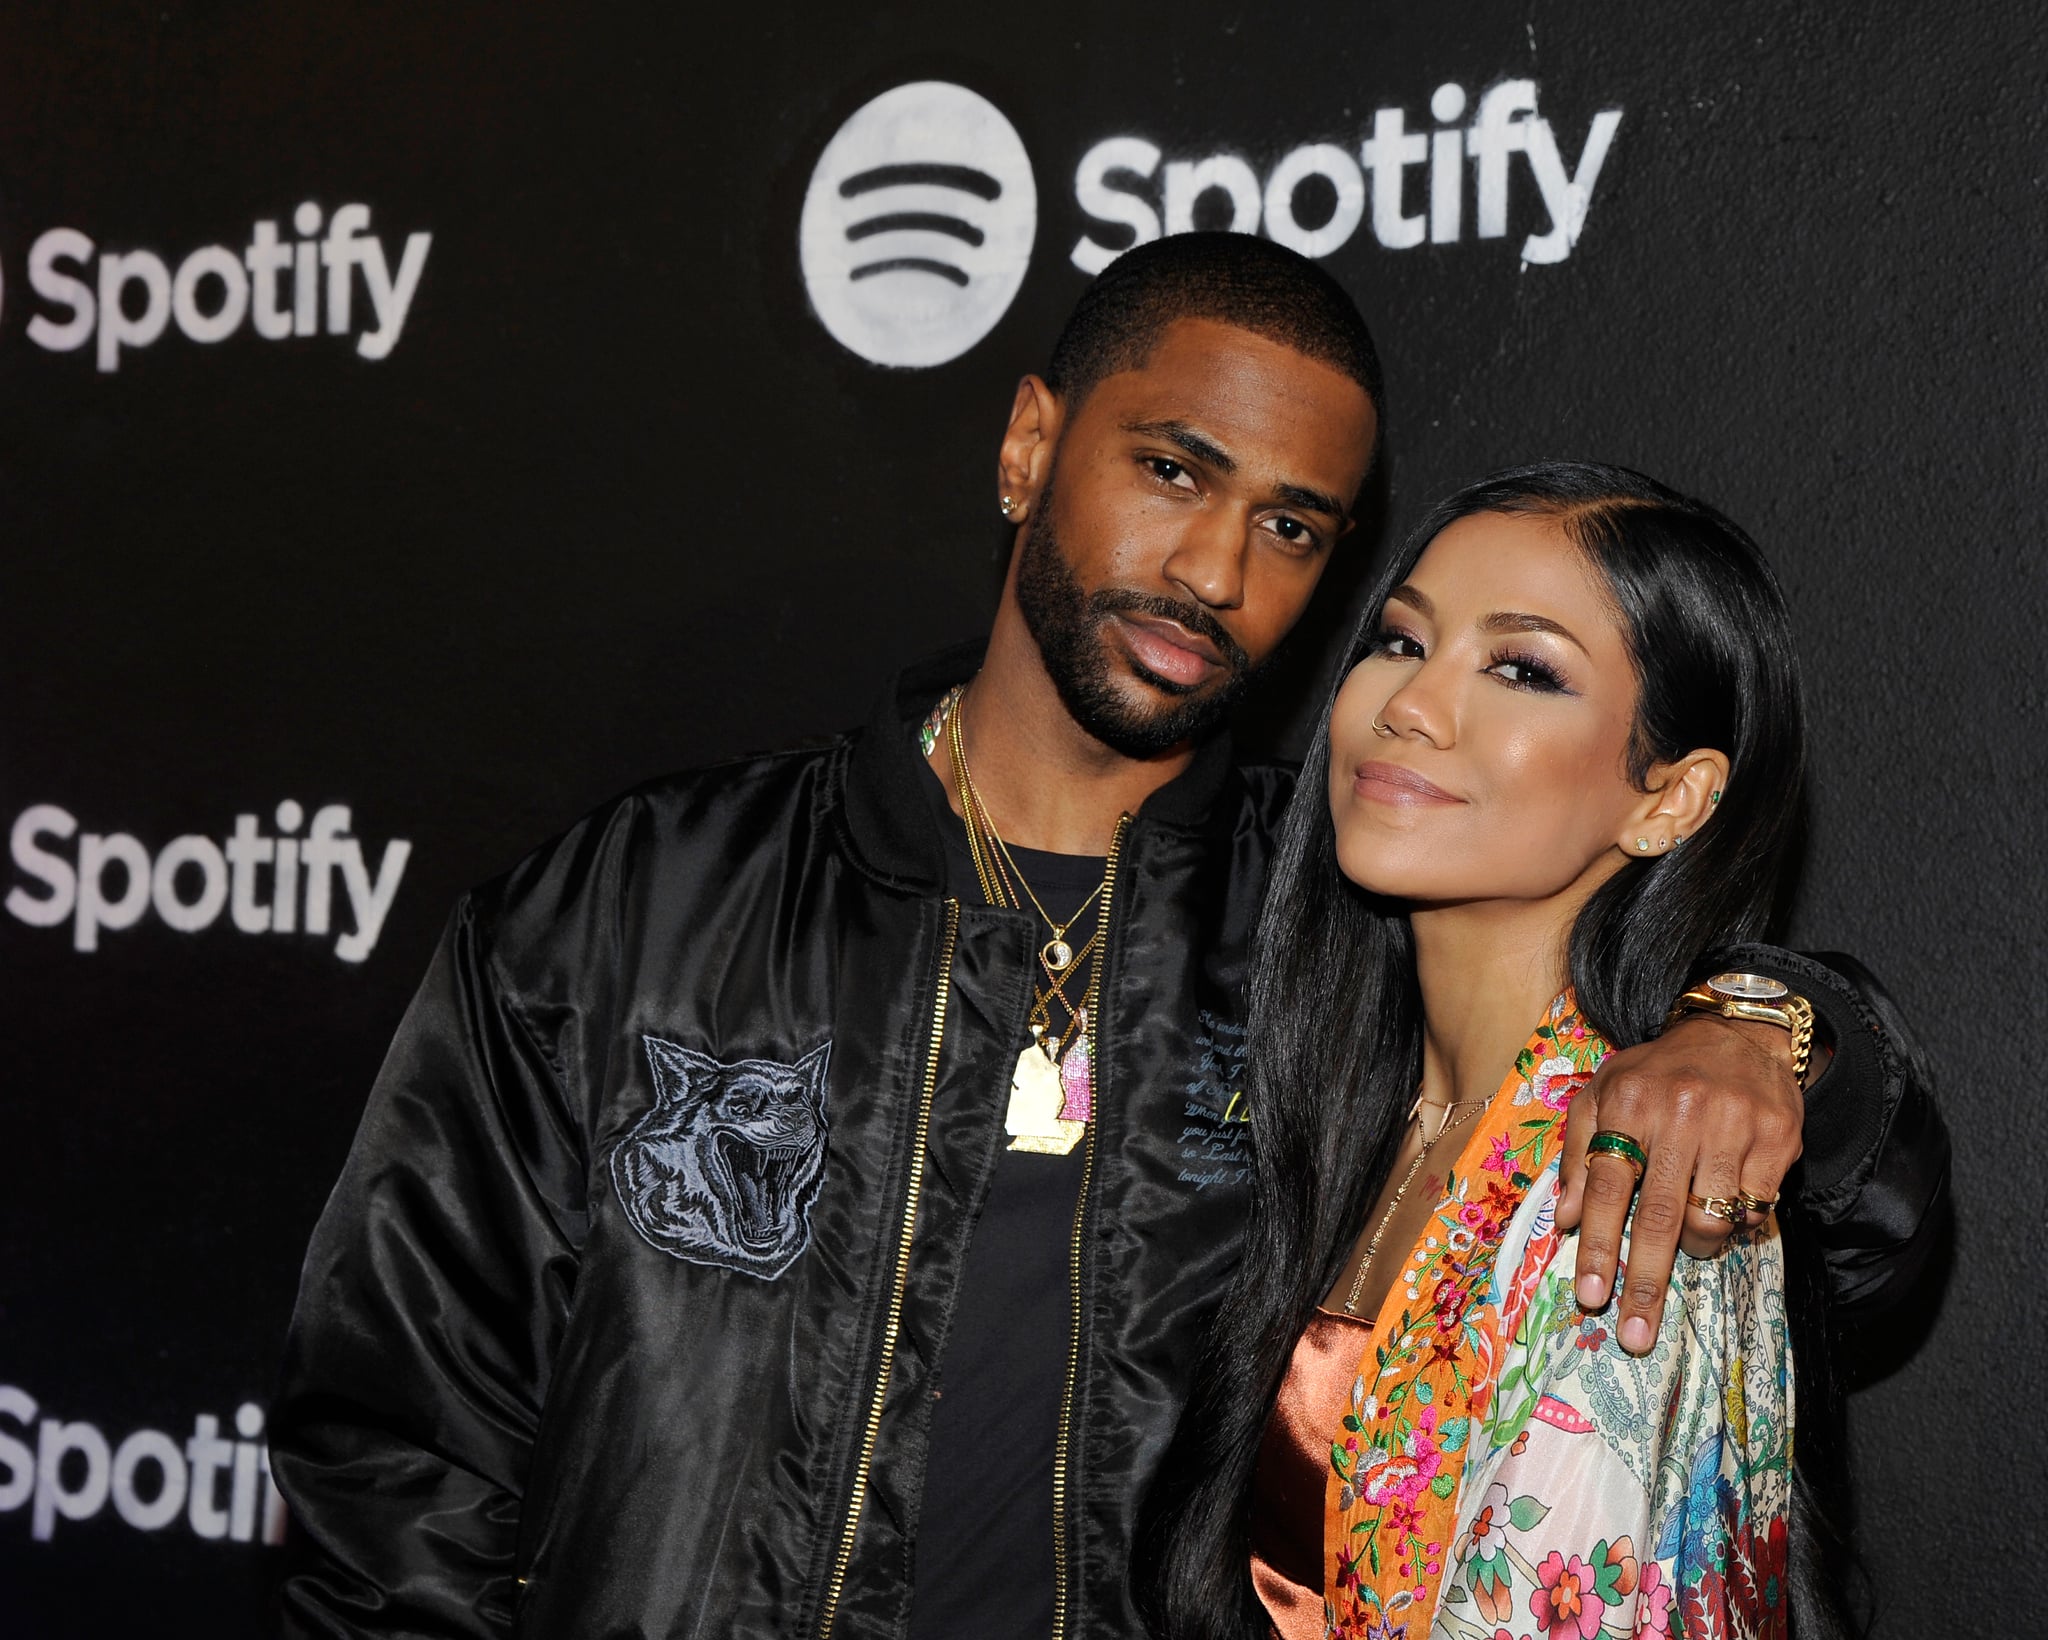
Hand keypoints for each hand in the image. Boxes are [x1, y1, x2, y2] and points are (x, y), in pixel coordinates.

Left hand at [1555, 1016, 1801, 1354]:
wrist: (1737, 1033)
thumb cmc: (1657, 1075)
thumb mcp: (1602, 1095)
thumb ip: (1577, 1153)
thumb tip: (1562, 1218)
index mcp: (1627, 1102)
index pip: (1605, 1186)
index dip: (1596, 1244)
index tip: (1589, 1294)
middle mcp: (1679, 1112)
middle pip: (1658, 1216)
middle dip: (1644, 1282)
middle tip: (1636, 1335)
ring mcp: (1733, 1124)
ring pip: (1711, 1221)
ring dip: (1695, 1248)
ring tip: (1689, 1238)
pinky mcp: (1778, 1136)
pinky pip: (1755, 1209)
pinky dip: (1738, 1221)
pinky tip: (1728, 1202)